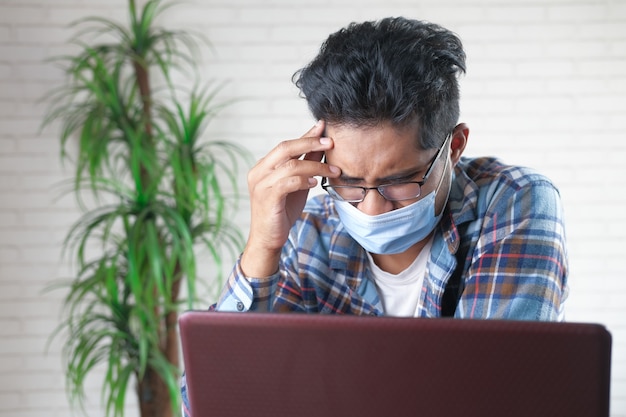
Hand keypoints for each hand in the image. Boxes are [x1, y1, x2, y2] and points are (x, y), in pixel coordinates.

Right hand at [241, 121, 340, 277]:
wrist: (267, 239)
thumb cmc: (281, 211)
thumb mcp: (297, 184)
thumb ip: (306, 165)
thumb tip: (321, 145)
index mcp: (263, 166)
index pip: (286, 145)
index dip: (306, 135)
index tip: (323, 127)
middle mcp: (259, 172)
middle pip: (285, 148)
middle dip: (310, 142)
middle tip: (330, 143)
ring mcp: (260, 184)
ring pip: (290, 165)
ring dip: (315, 166)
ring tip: (332, 171)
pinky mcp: (267, 198)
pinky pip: (288, 183)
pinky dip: (304, 180)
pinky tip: (315, 183)